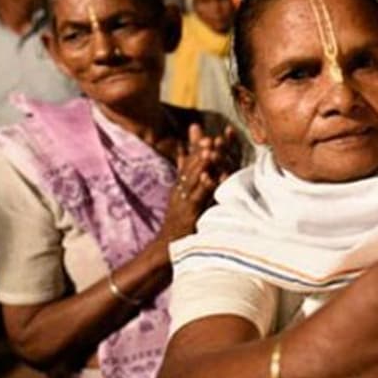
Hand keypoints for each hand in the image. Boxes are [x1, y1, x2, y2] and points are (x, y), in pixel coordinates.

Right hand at [159, 124, 230, 242]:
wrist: (167, 244)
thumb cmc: (177, 219)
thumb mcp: (180, 194)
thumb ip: (184, 172)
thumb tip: (185, 151)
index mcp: (181, 184)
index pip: (189, 161)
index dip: (197, 147)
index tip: (206, 132)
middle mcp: (181, 189)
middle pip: (191, 166)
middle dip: (200, 151)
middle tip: (211, 137)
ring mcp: (183, 200)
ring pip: (192, 179)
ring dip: (201, 164)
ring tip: (210, 151)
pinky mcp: (188, 213)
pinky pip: (196, 198)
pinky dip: (203, 187)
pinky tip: (210, 177)